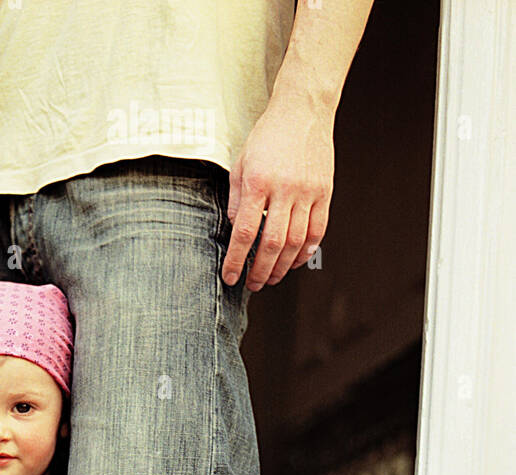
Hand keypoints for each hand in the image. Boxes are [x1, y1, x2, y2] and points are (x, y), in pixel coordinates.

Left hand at [223, 91, 333, 291]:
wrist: (303, 110)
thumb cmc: (269, 136)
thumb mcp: (241, 165)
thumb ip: (237, 200)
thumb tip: (236, 231)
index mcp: (258, 183)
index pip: (245, 232)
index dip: (236, 260)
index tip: (230, 276)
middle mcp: (285, 189)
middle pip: (272, 243)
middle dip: (260, 270)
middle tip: (252, 283)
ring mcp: (308, 191)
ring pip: (295, 242)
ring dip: (282, 266)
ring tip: (271, 277)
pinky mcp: (325, 192)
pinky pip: (318, 230)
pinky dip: (306, 251)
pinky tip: (295, 261)